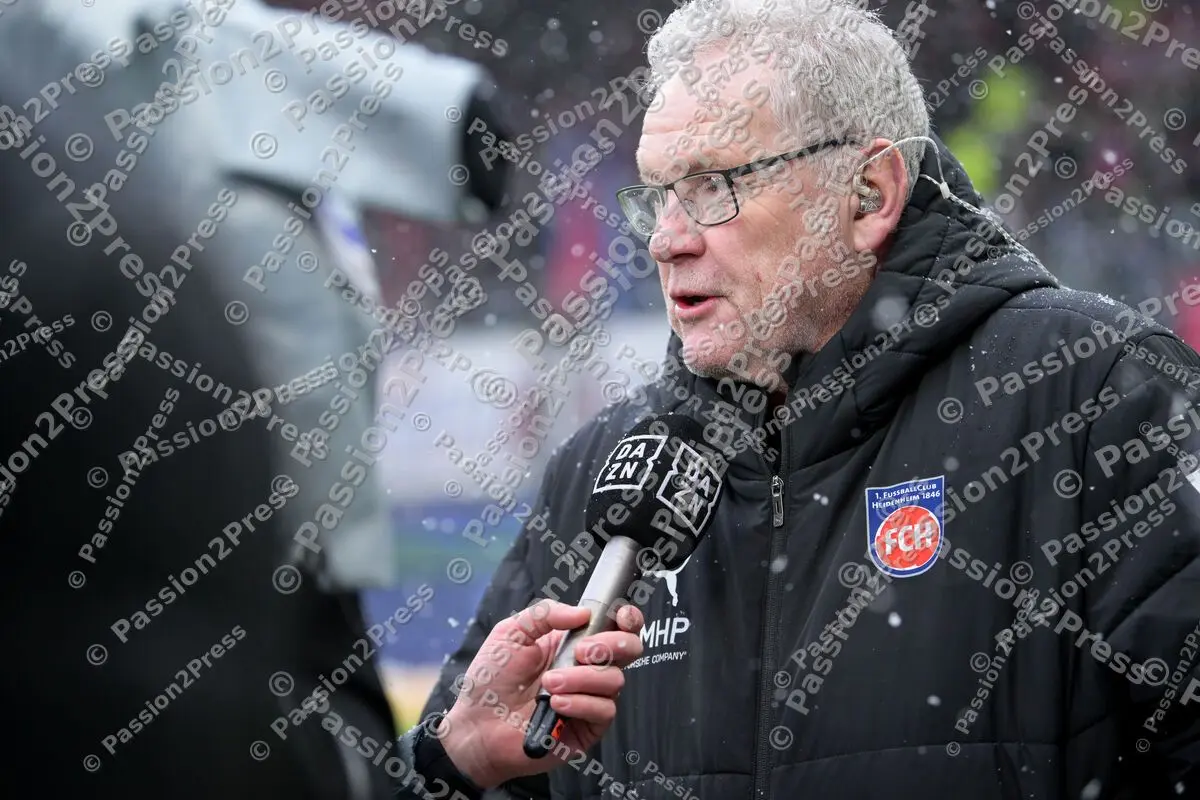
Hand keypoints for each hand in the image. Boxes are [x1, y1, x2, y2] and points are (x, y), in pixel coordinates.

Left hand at [437, 599, 643, 788]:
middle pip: (629, 649)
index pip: (616, 625)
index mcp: (573, 642)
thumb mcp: (511, 632)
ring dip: (582, 678)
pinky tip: (556, 704)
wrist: (478, 725)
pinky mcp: (588, 727)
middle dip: (610, 645)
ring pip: (615, 680)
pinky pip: (604, 710)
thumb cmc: (491, 679)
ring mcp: (590, 697)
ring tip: (550, 684)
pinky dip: (580, 703)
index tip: (622, 616)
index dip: (628, 617)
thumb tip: (582, 613)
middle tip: (580, 652)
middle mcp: (587, 668)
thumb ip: (545, 613)